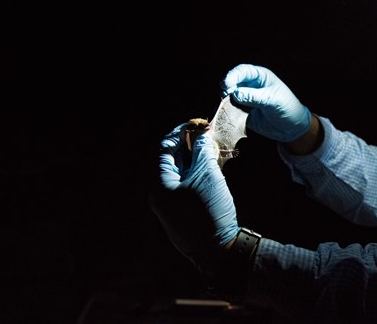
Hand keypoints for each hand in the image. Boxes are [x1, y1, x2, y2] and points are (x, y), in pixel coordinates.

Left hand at [149, 122, 239, 265]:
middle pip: (172, 161)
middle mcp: (159, 195)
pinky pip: (186, 188)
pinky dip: (198, 176)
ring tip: (214, 153)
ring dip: (196, 161)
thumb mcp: (207, 176)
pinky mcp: (181, 216)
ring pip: (181, 175)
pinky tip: (214, 172)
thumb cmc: (209, 213)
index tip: (199, 124)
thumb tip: (201, 136)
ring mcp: (169, 207)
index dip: (181, 132)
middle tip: (208, 137)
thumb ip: (202, 152)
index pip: (165, 148)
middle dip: (191, 146)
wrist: (218, 253)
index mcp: (159, 184)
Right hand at [221, 64, 311, 142]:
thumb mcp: (273, 101)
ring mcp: (245, 99)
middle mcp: (250, 86)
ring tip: (226, 107)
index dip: (233, 76)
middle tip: (224, 96)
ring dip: (225, 101)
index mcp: (260, 77)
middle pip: (232, 82)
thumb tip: (235, 94)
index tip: (226, 84)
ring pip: (229, 96)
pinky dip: (227, 112)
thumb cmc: (287, 108)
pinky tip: (226, 115)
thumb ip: (254, 97)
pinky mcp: (242, 111)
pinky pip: (231, 110)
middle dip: (226, 88)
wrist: (291, 128)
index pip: (243, 71)